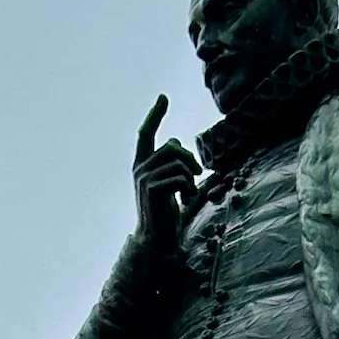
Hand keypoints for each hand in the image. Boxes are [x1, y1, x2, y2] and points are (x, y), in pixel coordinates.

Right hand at [132, 96, 198, 256]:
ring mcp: (144, 179)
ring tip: (190, 193)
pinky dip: (189, 188)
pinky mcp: (152, 190)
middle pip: (173, 147)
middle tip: (198, 174)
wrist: (156, 240)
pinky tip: (186, 200)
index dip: (155, 115)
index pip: (146, 133)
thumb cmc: (164, 213)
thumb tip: (176, 141)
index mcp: (142, 165)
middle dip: (191, 159)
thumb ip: (171, 162)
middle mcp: (140, 169)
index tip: (163, 97)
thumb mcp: (169, 182)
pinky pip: (179, 176)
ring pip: (178, 162)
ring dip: (191, 177)